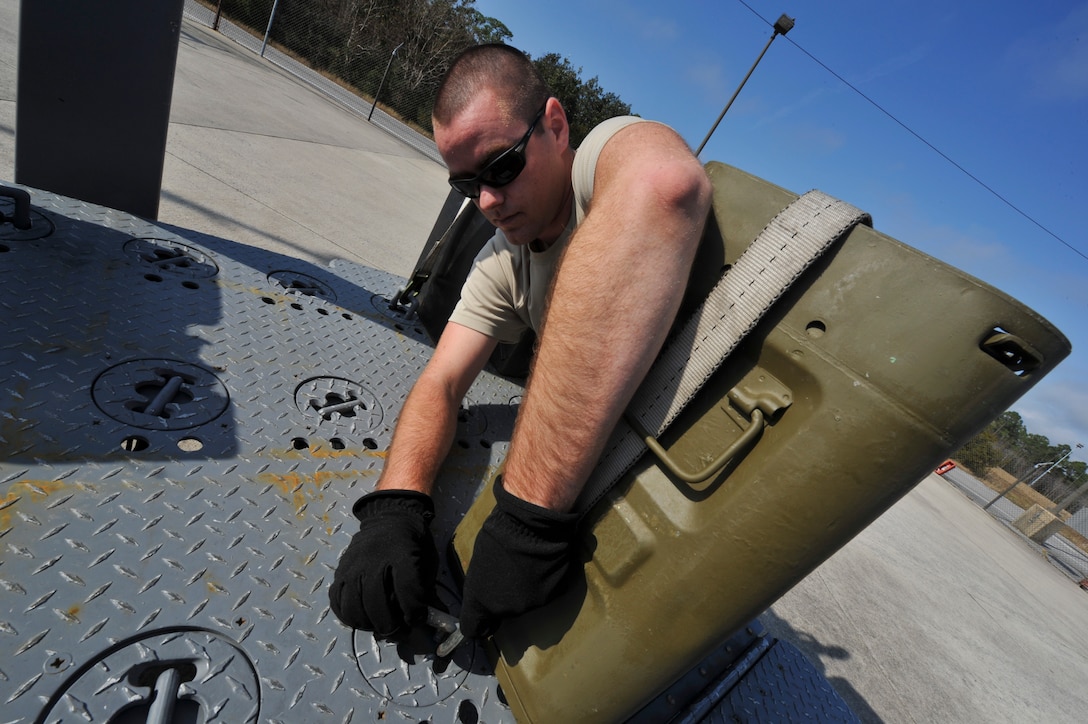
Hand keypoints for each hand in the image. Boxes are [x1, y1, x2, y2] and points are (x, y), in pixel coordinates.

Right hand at [329, 490, 437, 638]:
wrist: (391, 516)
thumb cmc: (413, 542)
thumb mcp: (427, 562)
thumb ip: (426, 591)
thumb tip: (431, 622)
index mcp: (402, 555)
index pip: (407, 592)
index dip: (414, 613)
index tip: (418, 620)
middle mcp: (374, 559)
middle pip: (377, 603)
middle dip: (390, 625)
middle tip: (398, 631)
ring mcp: (353, 565)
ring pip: (353, 605)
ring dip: (367, 624)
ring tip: (379, 627)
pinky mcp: (340, 570)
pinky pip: (337, 599)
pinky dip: (347, 615)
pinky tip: (361, 619)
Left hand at [459, 477, 578, 637]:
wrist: (533, 524)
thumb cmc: (499, 535)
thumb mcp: (479, 561)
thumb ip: (482, 583)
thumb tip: (487, 588)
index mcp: (482, 602)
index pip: (474, 628)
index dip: (478, 623)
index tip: (484, 618)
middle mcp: (507, 610)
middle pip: (503, 611)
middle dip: (505, 597)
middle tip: (509, 573)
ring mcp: (532, 604)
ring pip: (526, 602)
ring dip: (525, 589)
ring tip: (528, 564)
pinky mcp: (554, 595)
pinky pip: (546, 592)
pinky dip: (544, 582)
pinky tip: (543, 564)